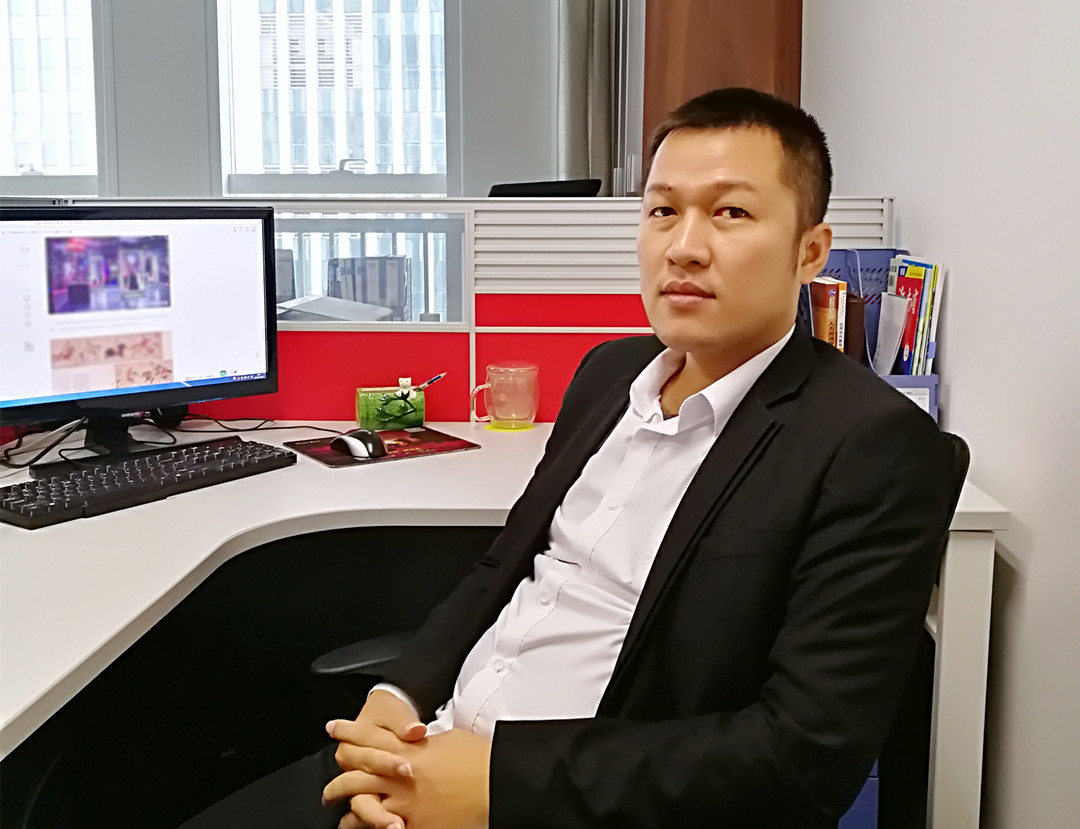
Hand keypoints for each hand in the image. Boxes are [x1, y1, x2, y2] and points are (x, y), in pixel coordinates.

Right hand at [324, 690, 427, 828]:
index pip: (369, 758)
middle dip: (376, 808)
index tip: (408, 770)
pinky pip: (369, 811)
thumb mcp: (394, 712)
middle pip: (358, 791)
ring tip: (395, 828)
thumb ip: (403, 723)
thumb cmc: (389, 714)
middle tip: (396, 822)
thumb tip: (415, 731)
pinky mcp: (370, 792)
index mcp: (352, 745)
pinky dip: (379, 819)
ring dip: (377, 818)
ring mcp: (359, 783)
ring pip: (361, 805)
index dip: (387, 763)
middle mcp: (351, 768)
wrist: (386, 716)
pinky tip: (397, 826)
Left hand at [324, 728, 491, 828]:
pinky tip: (359, 825)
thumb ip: (423, 743)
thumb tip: (415, 742)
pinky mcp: (415, 825)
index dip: (349, 732)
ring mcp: (406, 804)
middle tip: (329, 779)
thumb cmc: (477, 759)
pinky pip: (383, 827)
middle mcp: (402, 777)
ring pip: (364, 805)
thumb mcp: (447, 738)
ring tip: (336, 805)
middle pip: (359, 774)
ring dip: (348, 804)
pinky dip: (368, 826)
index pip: (370, 737)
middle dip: (340, 776)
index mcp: (410, 751)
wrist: (494, 783)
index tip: (334, 728)